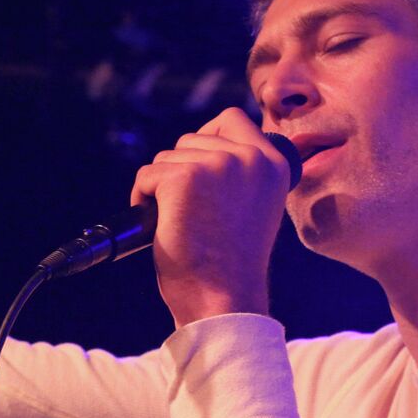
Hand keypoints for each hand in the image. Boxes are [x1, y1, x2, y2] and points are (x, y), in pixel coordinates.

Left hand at [129, 107, 294, 326]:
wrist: (223, 298)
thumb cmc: (232, 263)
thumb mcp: (253, 205)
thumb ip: (240, 172)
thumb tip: (202, 147)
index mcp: (274, 163)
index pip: (232, 118)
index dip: (207, 139)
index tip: (201, 175)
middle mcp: (250, 157)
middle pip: (192, 138)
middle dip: (180, 170)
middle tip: (191, 211)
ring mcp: (217, 165)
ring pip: (167, 157)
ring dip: (162, 188)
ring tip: (180, 222)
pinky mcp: (184, 178)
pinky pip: (147, 175)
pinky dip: (143, 199)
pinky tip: (162, 225)